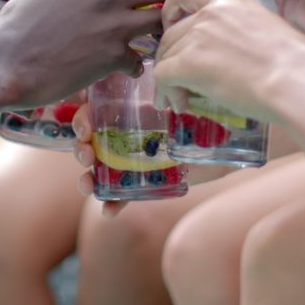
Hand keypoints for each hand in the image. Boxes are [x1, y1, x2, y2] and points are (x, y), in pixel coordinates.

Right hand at [0, 0, 182, 108]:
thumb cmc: (13, 28)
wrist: (2, 65)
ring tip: (151, 43)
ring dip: (161, 34)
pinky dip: (136, 66)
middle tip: (169, 14)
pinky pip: (141, 60)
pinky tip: (125, 69)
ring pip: (162, 22)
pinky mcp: (111, 57)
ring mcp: (113, 24)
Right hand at [72, 102, 233, 215]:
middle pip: (88, 143)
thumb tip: (165, 93)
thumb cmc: (203, 117)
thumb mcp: (183, 103)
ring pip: (98, 171)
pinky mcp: (143, 185)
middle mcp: (124, 137)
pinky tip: (108, 211)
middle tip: (87, 156)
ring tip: (88, 185)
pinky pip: (121, 197)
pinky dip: (112, 205)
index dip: (81, 120)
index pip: (94, 113)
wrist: (224, 145)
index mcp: (128, 114)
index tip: (85, 130)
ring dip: (86, 179)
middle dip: (80, 150)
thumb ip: (172, 96)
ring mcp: (131, 162)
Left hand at [154, 0, 304, 123]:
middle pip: (170, 31)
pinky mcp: (188, 62)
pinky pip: (162, 76)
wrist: (298, 83)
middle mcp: (210, 12)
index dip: (170, 10)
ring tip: (182, 98)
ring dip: (169, 79)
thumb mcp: (266, 29)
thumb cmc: (295, 65)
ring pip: (165, 56)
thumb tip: (227, 52)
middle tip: (179, 77)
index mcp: (231, 0)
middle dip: (170, 55)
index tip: (173, 28)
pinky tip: (179, 105)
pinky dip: (166, 93)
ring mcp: (197, 36)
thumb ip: (238, 30)